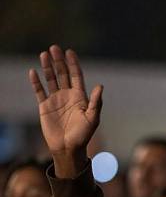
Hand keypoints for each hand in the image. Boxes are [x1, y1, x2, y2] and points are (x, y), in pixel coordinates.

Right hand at [29, 45, 102, 174]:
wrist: (69, 148)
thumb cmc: (84, 135)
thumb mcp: (93, 118)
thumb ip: (96, 102)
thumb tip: (100, 86)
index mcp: (80, 97)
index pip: (76, 76)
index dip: (73, 64)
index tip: (70, 52)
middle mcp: (68, 96)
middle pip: (63, 74)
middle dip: (59, 61)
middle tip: (54, 48)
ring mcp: (56, 100)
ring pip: (51, 79)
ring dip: (47, 67)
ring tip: (44, 54)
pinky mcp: (45, 106)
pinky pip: (39, 91)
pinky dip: (36, 82)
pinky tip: (34, 72)